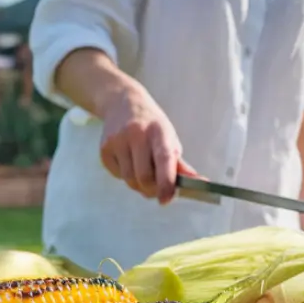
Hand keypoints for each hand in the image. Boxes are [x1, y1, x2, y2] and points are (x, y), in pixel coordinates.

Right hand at [99, 85, 196, 204]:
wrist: (122, 102)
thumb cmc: (152, 126)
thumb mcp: (169, 138)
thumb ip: (180, 164)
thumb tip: (199, 182)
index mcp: (158, 131)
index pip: (164, 159)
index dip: (166, 183)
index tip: (167, 200)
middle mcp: (136, 133)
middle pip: (143, 176)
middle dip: (152, 190)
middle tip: (158, 192)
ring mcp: (117, 140)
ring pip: (129, 179)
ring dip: (139, 185)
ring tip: (144, 174)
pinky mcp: (104, 148)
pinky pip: (117, 175)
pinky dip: (125, 176)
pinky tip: (129, 162)